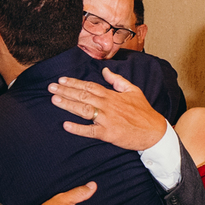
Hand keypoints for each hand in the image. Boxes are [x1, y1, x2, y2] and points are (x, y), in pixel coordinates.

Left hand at [49, 69, 167, 151]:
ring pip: (84, 110)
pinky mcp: (108, 133)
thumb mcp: (133, 90)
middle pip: (83, 96)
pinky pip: (90, 131)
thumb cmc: (144, 112)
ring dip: (68, 104)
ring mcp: (107, 119)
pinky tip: (66, 125)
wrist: (154, 131)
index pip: (89, 86)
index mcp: (112, 95)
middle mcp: (108, 105)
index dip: (74, 82)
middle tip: (50, 87)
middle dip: (66, 91)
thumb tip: (105, 70)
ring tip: (54, 100)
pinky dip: (78, 128)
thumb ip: (117, 80)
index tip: (61, 80)